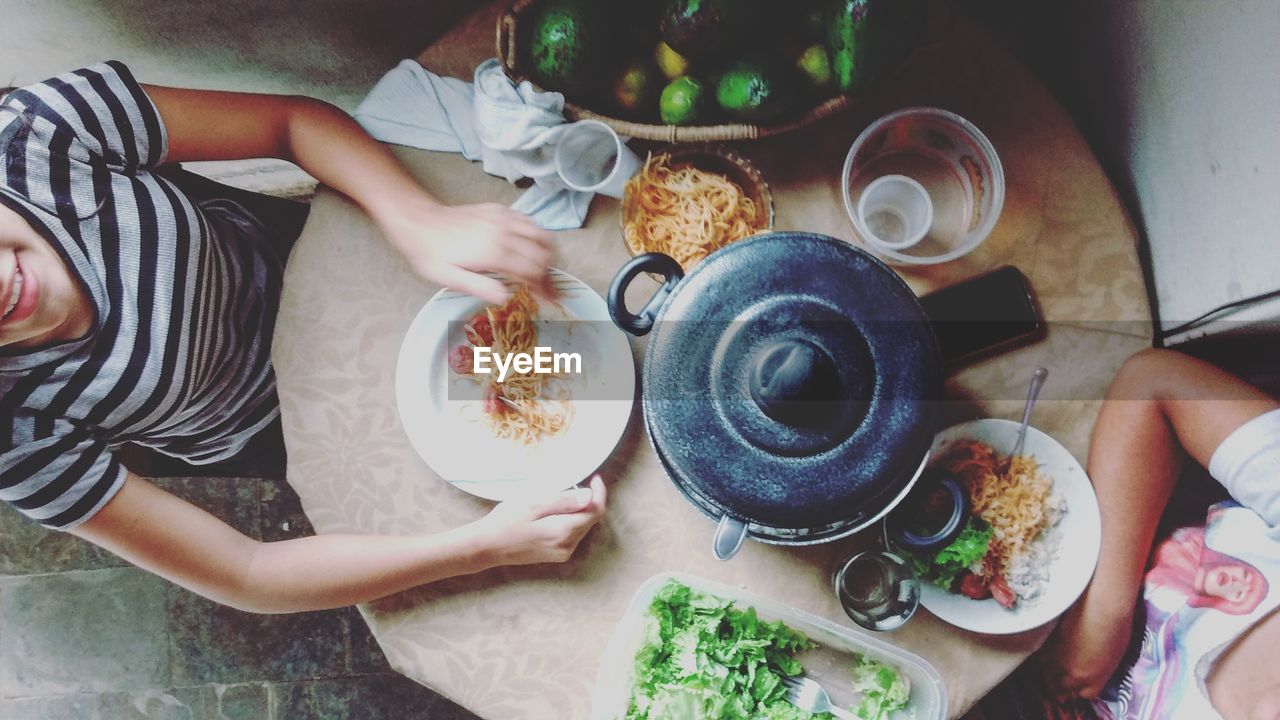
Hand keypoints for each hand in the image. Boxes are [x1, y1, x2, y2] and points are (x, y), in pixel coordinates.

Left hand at [376, 199, 554, 304]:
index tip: (550, 300)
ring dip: (547, 253)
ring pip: (541, 234)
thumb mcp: (449, 278)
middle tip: (548, 289)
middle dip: (549, 273)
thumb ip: (479, 287)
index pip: (533, 271)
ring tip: (544, 269)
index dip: (545, 288)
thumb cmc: (431, 254)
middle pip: (542, 253)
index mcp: (494, 253)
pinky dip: (535, 235)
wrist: (419, 222)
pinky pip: (528, 221)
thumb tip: (505, 297)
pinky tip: (529, 247)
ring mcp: (503, 218)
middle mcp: (503, 233)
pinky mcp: (499, 210)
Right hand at [466, 475, 606, 566]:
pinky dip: (571, 520)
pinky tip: (557, 511)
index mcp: (563, 532)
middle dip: (589, 500)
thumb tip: (590, 496)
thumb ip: (563, 501)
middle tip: (578, 483)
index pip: (595, 512)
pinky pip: (573, 534)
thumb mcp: (533, 504)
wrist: (488, 547)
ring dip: (580, 510)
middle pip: (590, 519)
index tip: (594, 478)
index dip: (599, 493)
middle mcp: (568, 546)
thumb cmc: (507, 521)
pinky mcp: (557, 554)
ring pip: (583, 527)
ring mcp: (563, 552)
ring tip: (564, 496)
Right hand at [1040, 584, 1136, 699]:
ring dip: (1051, 669)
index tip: (1081, 680)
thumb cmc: (1117, 628)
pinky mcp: (1046, 644)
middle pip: (1063, 687)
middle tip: (1066, 671)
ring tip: (1057, 659)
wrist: (1102, 605)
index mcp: (1095, 680)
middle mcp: (1074, 675)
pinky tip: (1051, 648)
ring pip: (1048, 673)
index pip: (1084, 694)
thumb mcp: (1112, 657)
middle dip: (1064, 681)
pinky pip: (1042, 657)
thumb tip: (1089, 671)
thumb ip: (1098, 671)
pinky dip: (1045, 655)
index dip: (1082, 687)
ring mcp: (1058, 660)